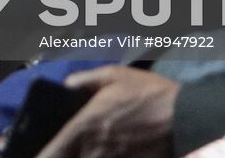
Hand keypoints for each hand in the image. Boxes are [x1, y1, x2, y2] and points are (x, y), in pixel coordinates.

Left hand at [36, 67, 180, 157]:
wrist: (186, 117)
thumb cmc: (148, 94)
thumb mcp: (114, 75)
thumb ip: (83, 80)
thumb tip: (66, 86)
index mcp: (84, 126)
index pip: (51, 153)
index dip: (41, 156)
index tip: (38, 153)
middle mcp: (94, 150)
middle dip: (63, 156)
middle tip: (65, 148)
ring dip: (84, 157)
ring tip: (90, 148)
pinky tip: (107, 152)